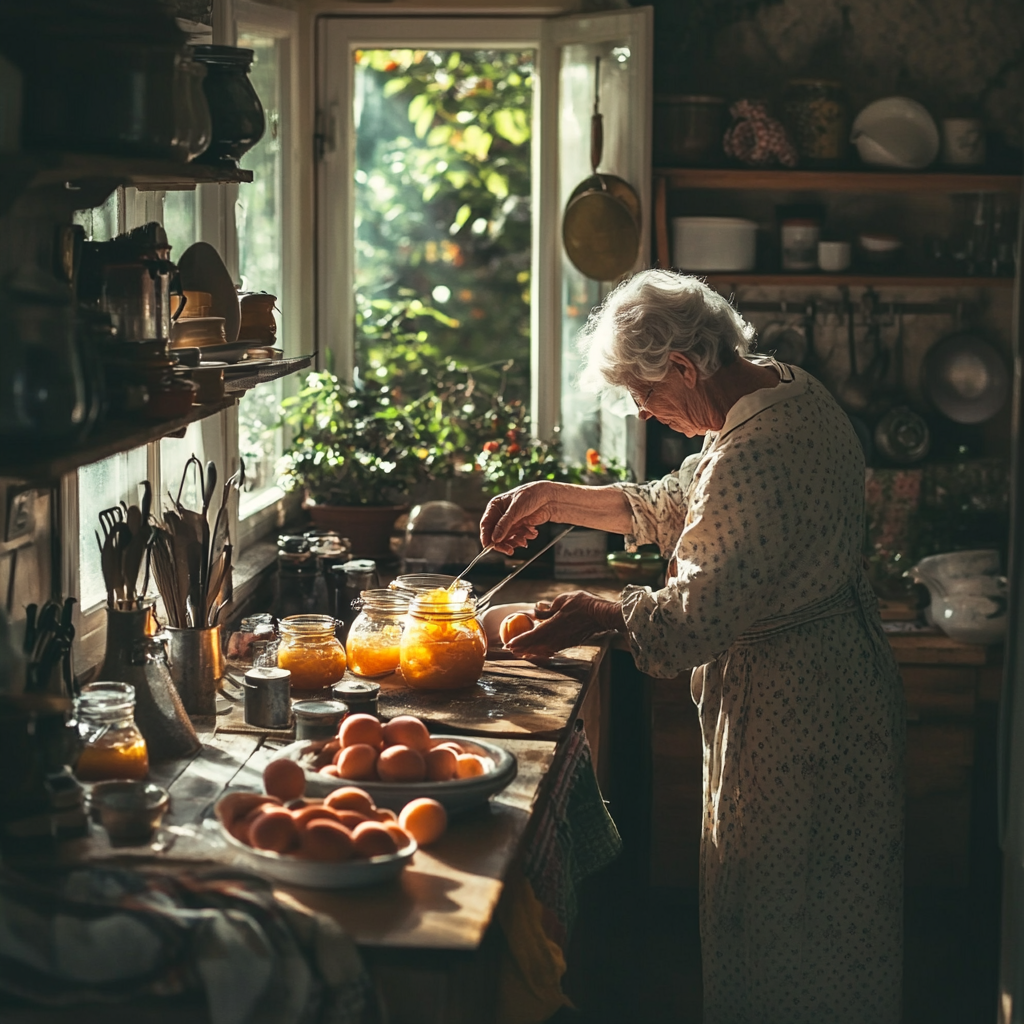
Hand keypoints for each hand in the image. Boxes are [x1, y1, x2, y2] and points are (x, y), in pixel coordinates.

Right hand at [480, 481, 556, 555]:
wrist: (550, 497)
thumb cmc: (531, 495)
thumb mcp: (515, 509)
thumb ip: (504, 524)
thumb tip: (494, 539)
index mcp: (495, 507)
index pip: (486, 524)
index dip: (486, 536)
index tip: (488, 546)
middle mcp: (502, 515)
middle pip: (496, 535)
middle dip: (503, 543)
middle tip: (509, 550)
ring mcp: (512, 522)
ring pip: (507, 538)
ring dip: (515, 541)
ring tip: (524, 540)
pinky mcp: (521, 527)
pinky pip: (518, 538)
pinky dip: (524, 538)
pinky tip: (532, 532)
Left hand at [506, 591, 623, 658]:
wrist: (602, 614)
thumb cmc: (584, 604)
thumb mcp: (562, 600)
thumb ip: (548, 608)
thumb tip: (535, 611)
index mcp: (553, 625)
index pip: (532, 635)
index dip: (520, 641)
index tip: (509, 644)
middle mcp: (557, 636)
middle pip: (535, 645)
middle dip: (522, 648)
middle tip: (510, 650)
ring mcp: (564, 641)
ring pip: (543, 649)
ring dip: (531, 651)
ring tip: (521, 653)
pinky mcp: (570, 642)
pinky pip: (552, 648)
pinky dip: (542, 651)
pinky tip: (539, 651)